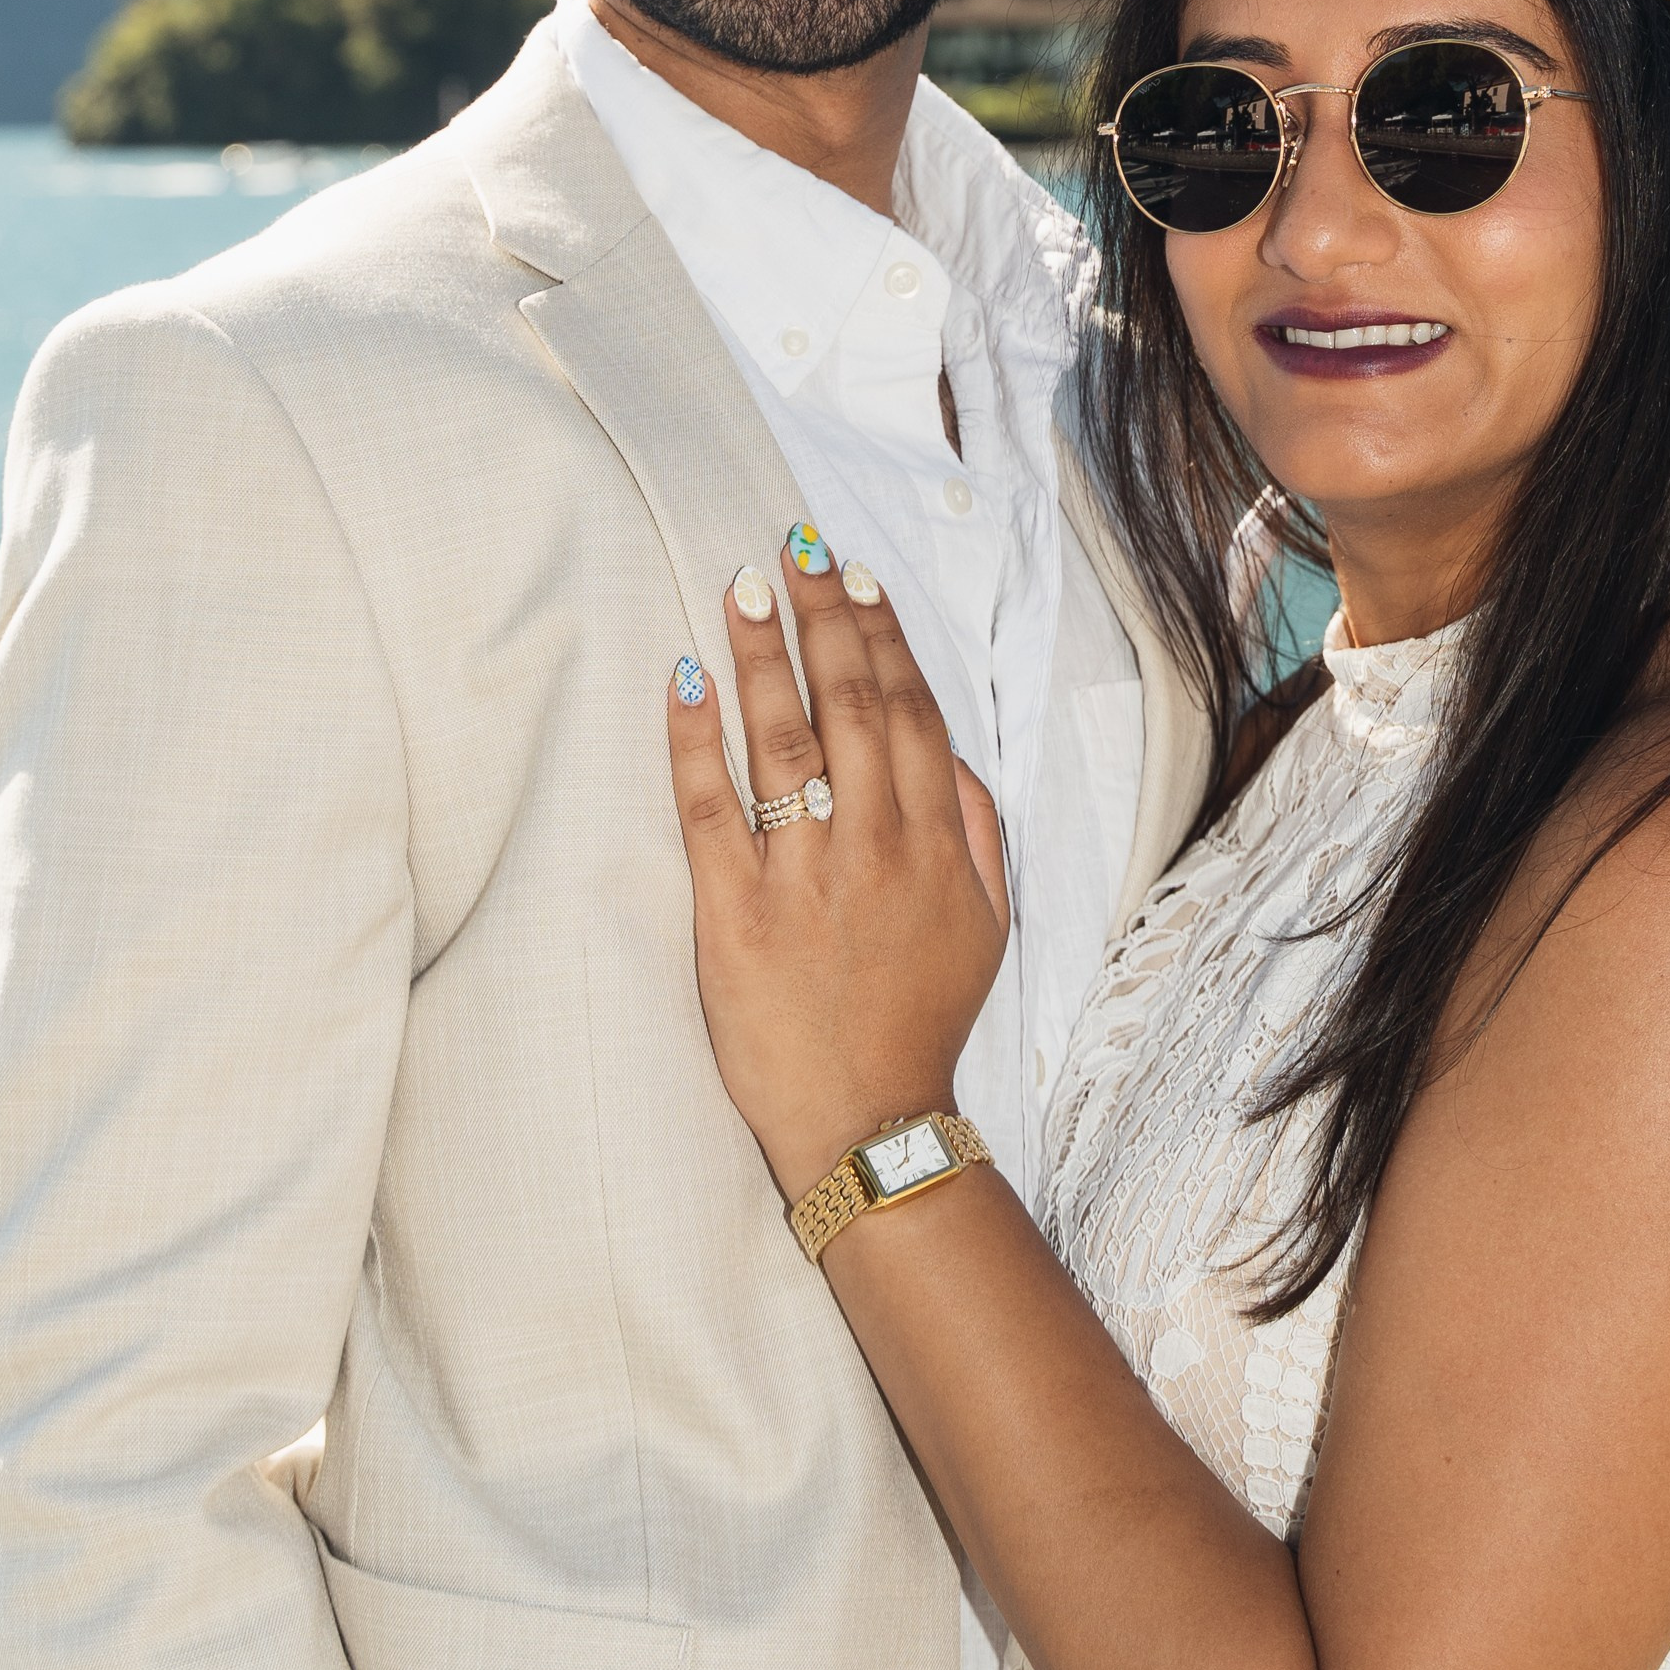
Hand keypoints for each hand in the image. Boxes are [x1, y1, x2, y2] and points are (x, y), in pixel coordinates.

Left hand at [669, 534, 1008, 1200]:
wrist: (867, 1121)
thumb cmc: (921, 1016)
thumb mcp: (985, 923)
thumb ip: (975, 828)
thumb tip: (947, 748)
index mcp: (932, 843)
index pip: (908, 712)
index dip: (884, 638)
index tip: (860, 579)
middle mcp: (873, 846)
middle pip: (848, 705)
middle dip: (825, 618)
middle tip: (798, 547)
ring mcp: (801, 878)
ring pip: (780, 741)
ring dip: (762, 655)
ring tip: (745, 587)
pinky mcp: (733, 914)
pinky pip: (709, 808)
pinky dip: (694, 739)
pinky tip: (684, 678)